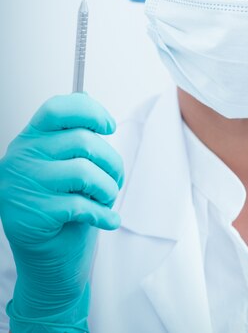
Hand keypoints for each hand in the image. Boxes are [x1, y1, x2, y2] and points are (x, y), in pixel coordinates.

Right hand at [0, 92, 123, 332]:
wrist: (47, 260)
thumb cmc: (59, 206)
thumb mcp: (62, 164)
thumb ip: (71, 134)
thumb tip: (87, 97)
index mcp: (30, 139)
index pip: (57, 108)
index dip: (89, 111)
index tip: (109, 126)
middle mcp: (22, 158)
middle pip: (82, 139)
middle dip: (111, 160)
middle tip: (115, 178)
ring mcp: (25, 186)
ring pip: (85, 170)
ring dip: (108, 187)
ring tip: (107, 198)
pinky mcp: (35, 214)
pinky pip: (82, 204)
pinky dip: (104, 213)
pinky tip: (108, 219)